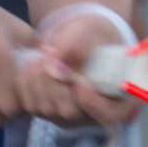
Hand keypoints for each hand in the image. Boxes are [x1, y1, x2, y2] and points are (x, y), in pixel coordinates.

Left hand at [16, 10, 134, 128]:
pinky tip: (29, 65)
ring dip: (38, 84)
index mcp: (120, 99)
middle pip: (72, 114)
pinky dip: (27, 86)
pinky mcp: (50, 111)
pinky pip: (33, 106)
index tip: (80, 83)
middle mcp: (95, 114)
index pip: (109, 115)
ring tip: (36, 58)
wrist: (79, 38)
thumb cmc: (96, 34)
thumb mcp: (93, 30)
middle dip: (56, 87)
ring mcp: (71, 115)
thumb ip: (79, 43)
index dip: (93, 104)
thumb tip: (57, 62)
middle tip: (45, 60)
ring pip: (49, 111)